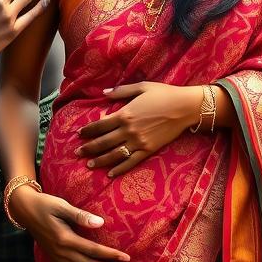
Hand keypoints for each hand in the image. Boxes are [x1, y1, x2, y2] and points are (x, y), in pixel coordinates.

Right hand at [10, 187, 129, 261]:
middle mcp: (61, 252)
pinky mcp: (53, 260)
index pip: (93, 250)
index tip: (126, 258)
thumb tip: (100, 223)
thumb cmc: (46, 204)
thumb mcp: (62, 206)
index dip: (110, 255)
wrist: (25, 210)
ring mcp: (56, 258)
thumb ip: (80, 215)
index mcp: (65, 239)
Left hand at [77, 82, 201, 176]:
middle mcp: (128, 130)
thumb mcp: (141, 87)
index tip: (79, 134)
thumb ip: (120, 91)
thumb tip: (103, 93)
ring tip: (89, 164)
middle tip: (77, 153)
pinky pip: (131, 162)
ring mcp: (138, 142)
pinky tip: (110, 174)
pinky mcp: (148, 150)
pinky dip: (120, 169)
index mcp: (124, 114)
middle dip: (88, 148)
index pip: (100, 125)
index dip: (87, 131)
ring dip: (100, 160)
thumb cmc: (163, 94)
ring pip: (114, 154)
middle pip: (103, 142)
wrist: (184, 107)